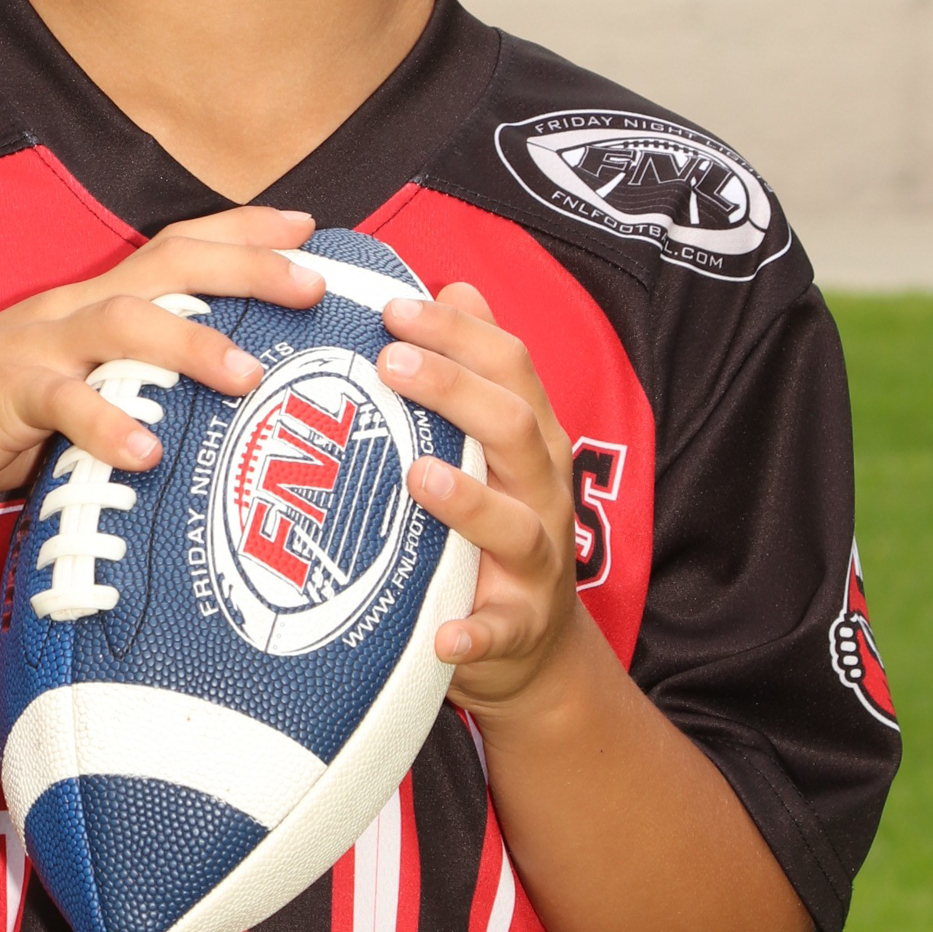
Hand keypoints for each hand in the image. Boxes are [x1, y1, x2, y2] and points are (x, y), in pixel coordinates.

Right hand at [0, 206, 324, 529]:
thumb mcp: (69, 393)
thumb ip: (129, 391)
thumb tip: (208, 418)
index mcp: (90, 306)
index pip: (176, 250)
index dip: (243, 234)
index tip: (310, 229)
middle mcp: (71, 311)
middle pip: (169, 267)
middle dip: (246, 268)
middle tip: (313, 284)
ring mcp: (37, 346)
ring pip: (125, 322)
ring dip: (192, 345)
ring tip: (250, 376)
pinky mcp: (2, 392)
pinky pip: (62, 404)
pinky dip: (107, 425)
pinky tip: (148, 453)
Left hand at [375, 280, 582, 715]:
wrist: (532, 645)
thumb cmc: (491, 528)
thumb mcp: (491, 445)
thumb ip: (478, 371)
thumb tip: (456, 286)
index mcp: (531, 440)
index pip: (510, 367)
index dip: (458, 332)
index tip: (394, 308)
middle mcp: (542, 492)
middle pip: (515, 428)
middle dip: (456, 392)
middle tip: (391, 364)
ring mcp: (536, 563)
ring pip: (517, 526)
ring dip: (469, 501)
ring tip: (418, 476)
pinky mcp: (518, 628)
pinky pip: (500, 632)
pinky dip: (475, 635)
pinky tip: (444, 635)